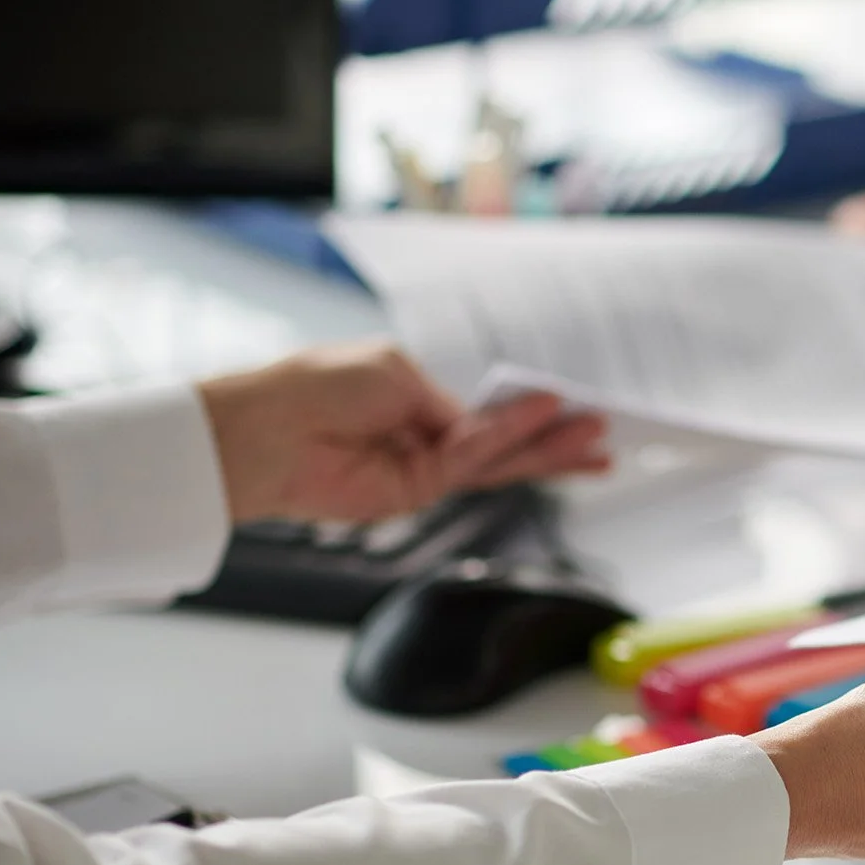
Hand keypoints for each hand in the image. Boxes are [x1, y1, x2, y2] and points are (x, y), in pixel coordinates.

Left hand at [198, 341, 610, 524]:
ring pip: (500, 462)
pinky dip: (509, 437)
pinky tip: (544, 418)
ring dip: (549, 448)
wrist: (260, 429)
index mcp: (418, 408)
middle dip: (554, 442)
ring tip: (596, 439)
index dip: (528, 413)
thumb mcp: (394, 372)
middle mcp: (425, 442)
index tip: (571, 406)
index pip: (486, 416)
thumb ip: (446, 404)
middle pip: (504, 447)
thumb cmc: (313, 387)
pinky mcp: (414, 492)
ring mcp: (422, 471)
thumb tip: (479, 428)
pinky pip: (473, 461)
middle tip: (603, 435)